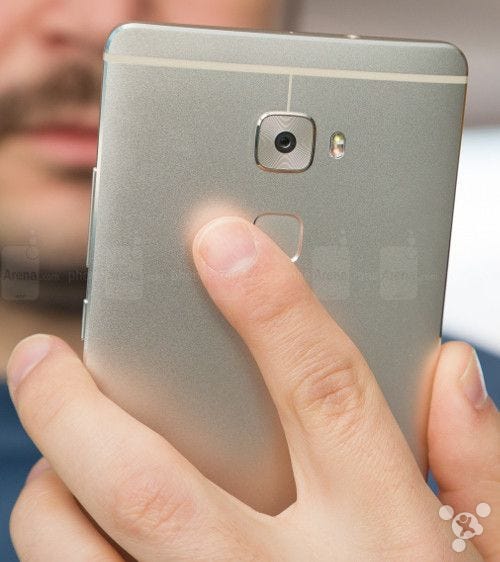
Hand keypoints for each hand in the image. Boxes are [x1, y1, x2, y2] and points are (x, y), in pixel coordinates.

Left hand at [8, 217, 499, 560]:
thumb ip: (481, 468)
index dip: (272, 307)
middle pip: (154, 481)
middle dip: (79, 406)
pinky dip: (59, 559)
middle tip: (37, 354)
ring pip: (82, 558)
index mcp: (379, 537)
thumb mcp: (487, 557)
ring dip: (49, 493)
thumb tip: (450, 369)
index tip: (220, 241)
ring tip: (51, 453)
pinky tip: (72, 530)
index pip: (322, 390)